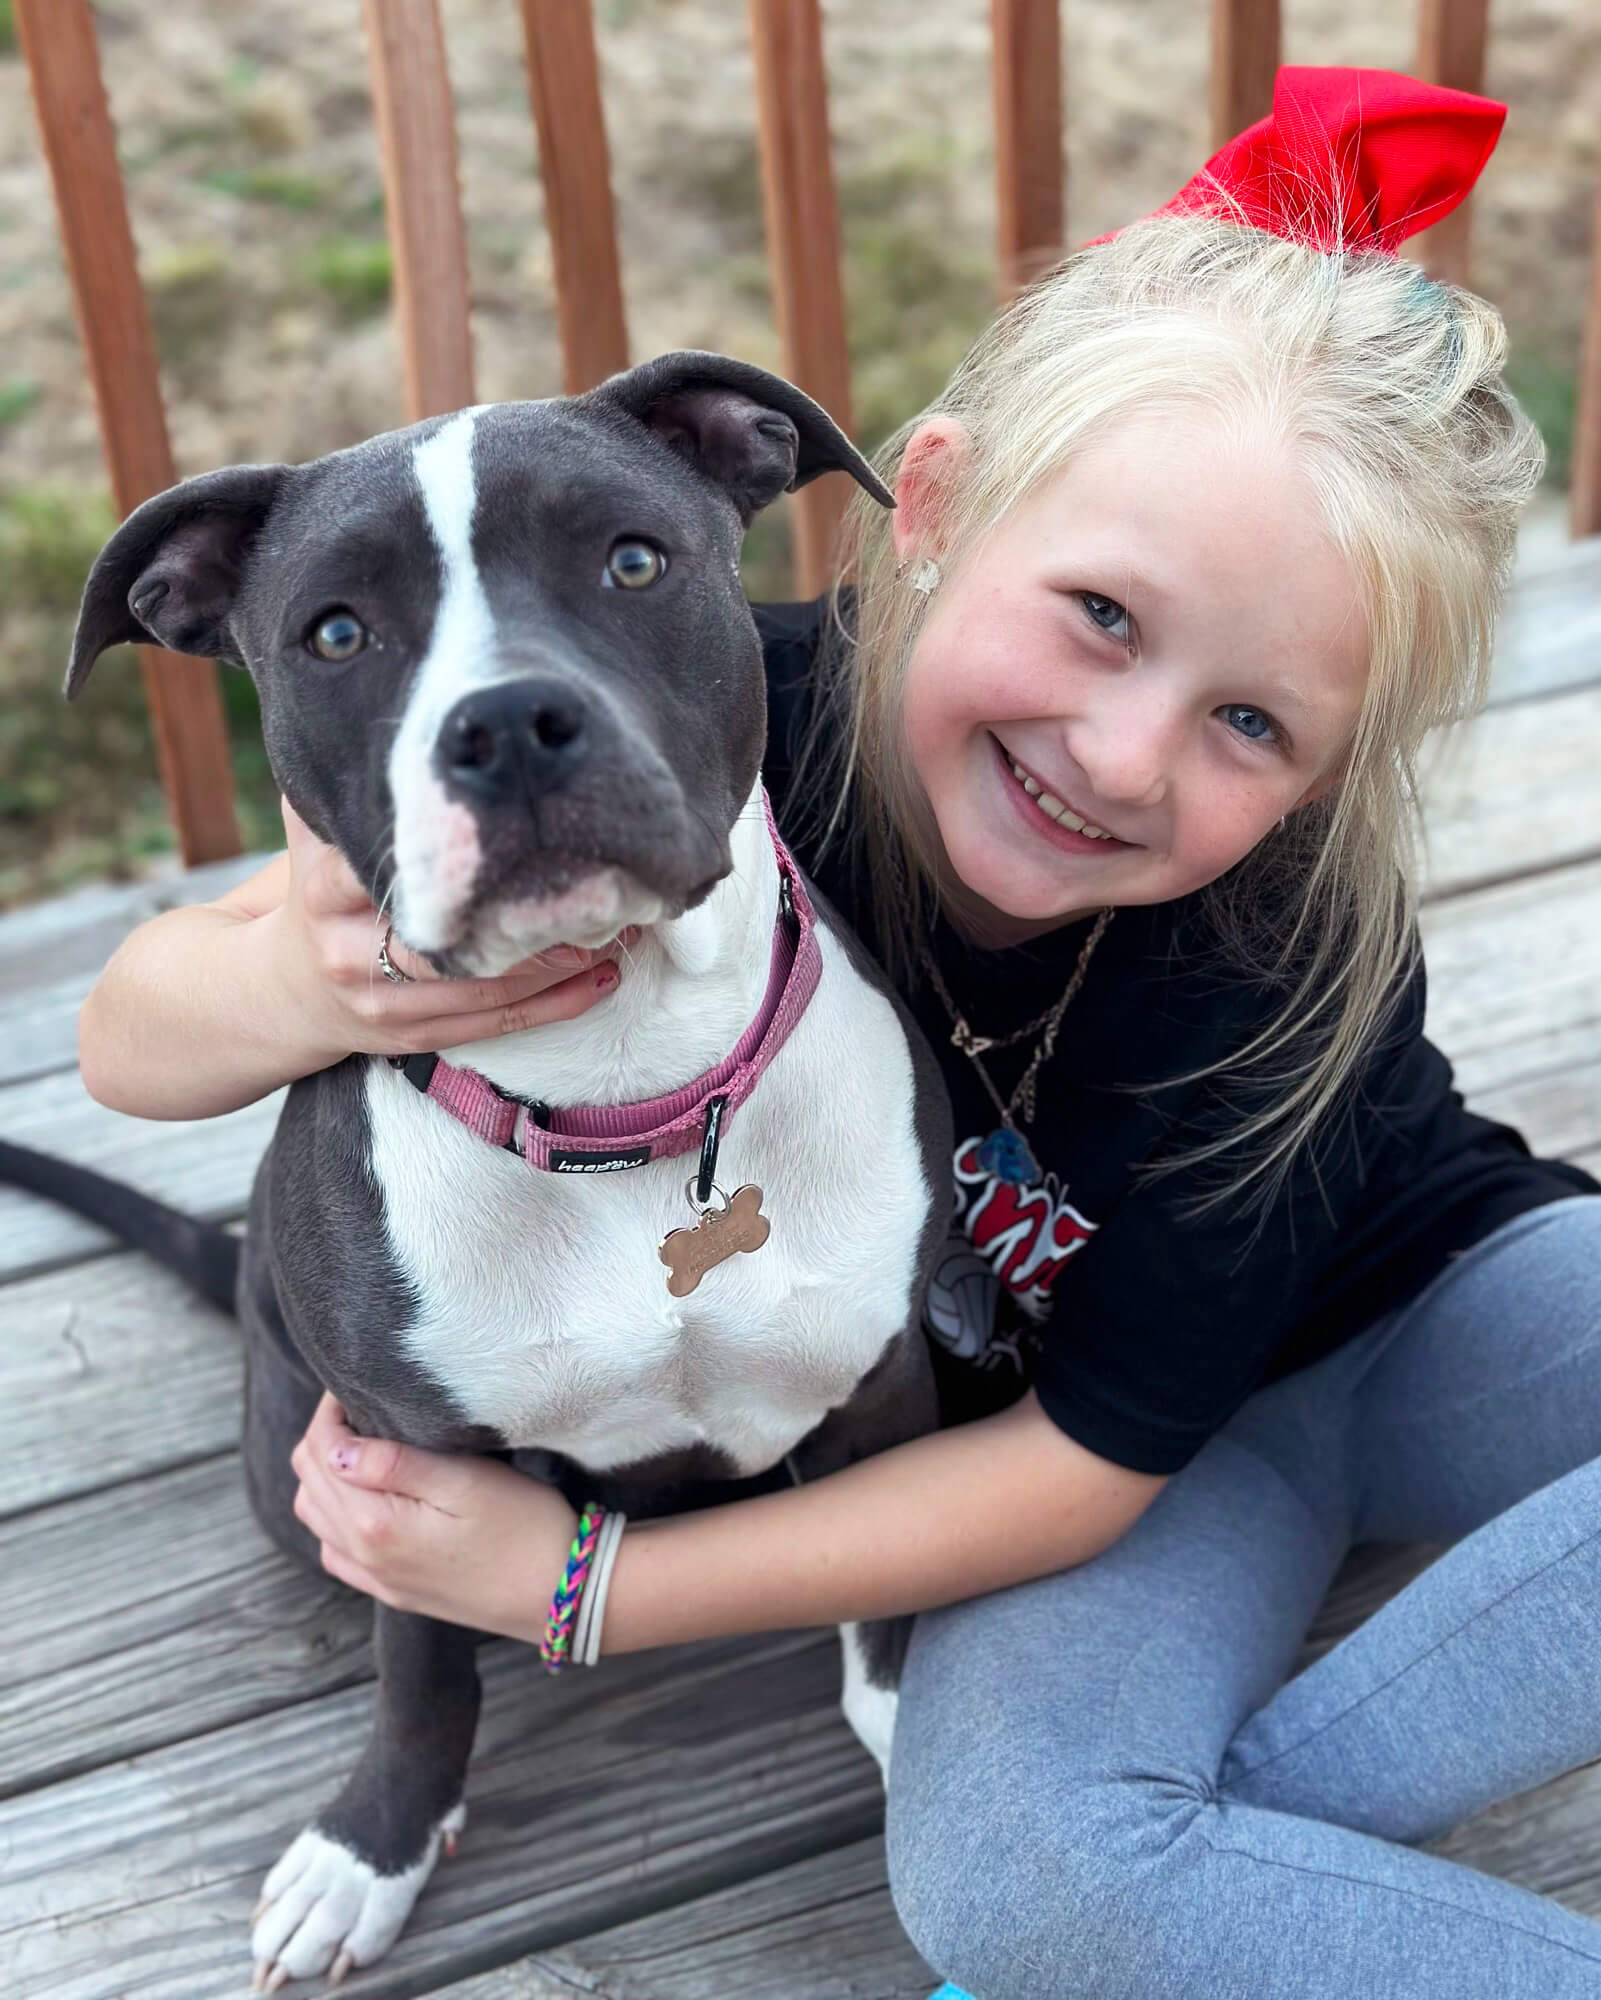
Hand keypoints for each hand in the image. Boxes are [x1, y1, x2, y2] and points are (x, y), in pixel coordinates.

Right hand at [265, 797, 636, 1067]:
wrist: (284, 990)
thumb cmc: (321, 892)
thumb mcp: (315, 833)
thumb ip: (348, 781)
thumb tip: (388, 703)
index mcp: (325, 888)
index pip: (400, 867)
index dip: (469, 857)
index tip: (534, 831)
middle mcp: (350, 949)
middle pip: (453, 940)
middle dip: (531, 919)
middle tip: (598, 890)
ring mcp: (382, 1001)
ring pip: (485, 989)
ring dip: (559, 964)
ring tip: (616, 930)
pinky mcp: (413, 1037)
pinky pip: (496, 1026)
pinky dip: (556, 1003)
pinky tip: (602, 977)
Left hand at [291, 1393, 578, 1640]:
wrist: (560, 1593)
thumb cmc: (524, 1527)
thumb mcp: (466, 1481)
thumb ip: (395, 1463)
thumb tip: (336, 1447)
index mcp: (374, 1523)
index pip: (321, 1452)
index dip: (331, 1411)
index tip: (358, 1385)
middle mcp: (363, 1556)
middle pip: (310, 1483)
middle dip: (325, 1437)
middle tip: (362, 1408)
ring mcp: (376, 1578)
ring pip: (316, 1518)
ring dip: (326, 1476)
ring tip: (365, 1445)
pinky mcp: (394, 1591)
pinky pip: (336, 1552)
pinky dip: (335, 1517)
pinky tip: (368, 1499)